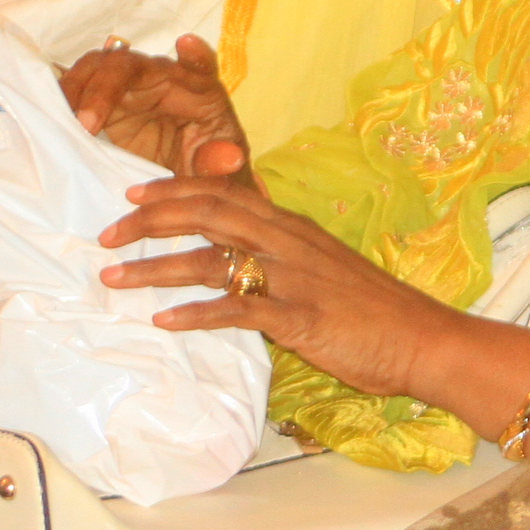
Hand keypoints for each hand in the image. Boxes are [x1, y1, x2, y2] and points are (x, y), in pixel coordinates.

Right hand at [58, 36, 253, 181]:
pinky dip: (63, 96)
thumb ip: (220, 164)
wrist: (182, 182)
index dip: (194, 55)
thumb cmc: (205, 167)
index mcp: (200, 91)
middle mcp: (162, 80)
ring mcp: (129, 89)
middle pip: (130, 65)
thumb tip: (229, 157)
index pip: (201, 66)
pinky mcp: (102, 103)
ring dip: (78, 88)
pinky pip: (78, 87)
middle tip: (87, 121)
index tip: (184, 44)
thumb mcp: (217, 173)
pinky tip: (51, 114)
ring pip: (97, 69)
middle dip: (105, 86)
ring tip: (67, 120)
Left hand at [98, 175, 466, 400]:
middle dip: (151, 221)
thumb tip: (238, 259)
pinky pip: (237, 310)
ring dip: (156, 268)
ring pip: (212, 260)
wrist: (422, 338)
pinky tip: (164, 322)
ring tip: (113, 280)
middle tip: (107, 234)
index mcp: (295, 229)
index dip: (176, 190)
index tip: (133, 196)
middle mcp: (290, 244)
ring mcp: (294, 279)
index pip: (226, 194)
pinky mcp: (299, 317)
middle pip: (209, 215)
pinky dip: (196, 314)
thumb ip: (281, 258)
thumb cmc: (374, 309)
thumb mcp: (325, 269)